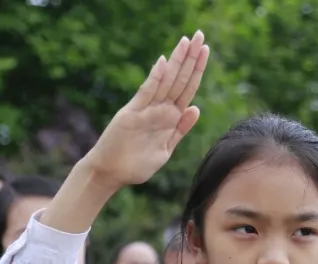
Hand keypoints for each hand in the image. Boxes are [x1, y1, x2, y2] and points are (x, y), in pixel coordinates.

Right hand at [83, 32, 209, 190]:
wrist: (112, 173)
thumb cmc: (137, 164)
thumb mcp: (166, 149)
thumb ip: (180, 129)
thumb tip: (195, 108)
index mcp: (169, 118)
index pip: (187, 88)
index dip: (197, 69)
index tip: (206, 50)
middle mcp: (159, 109)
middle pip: (179, 80)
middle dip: (190, 58)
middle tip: (200, 35)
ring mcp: (146, 110)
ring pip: (166, 82)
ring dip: (176, 62)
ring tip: (187, 42)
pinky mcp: (132, 114)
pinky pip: (146, 94)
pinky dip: (155, 79)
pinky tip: (163, 63)